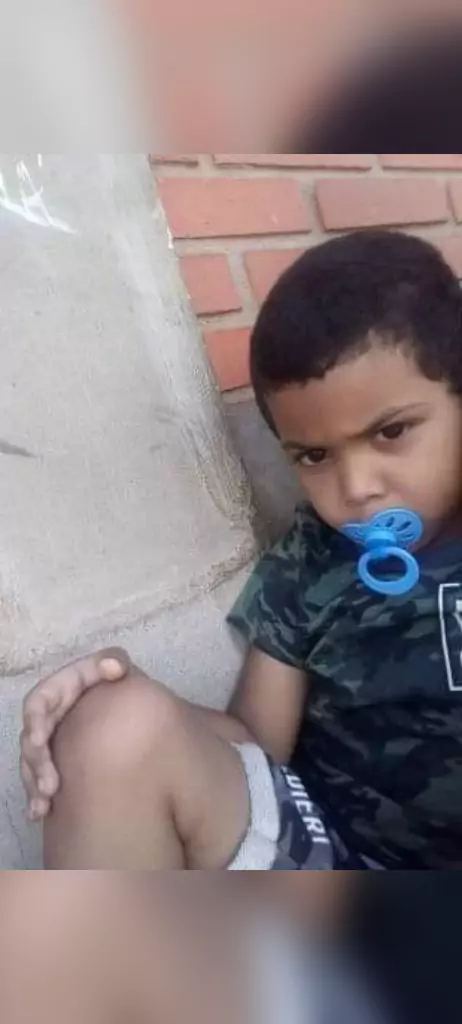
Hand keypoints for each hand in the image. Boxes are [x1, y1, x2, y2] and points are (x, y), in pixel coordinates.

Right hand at [20, 648, 130, 820]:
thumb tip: (114, 668)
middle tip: (50, 785)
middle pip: (31, 739)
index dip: (35, 720)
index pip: (38, 703)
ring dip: (35, 783)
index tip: (40, 739)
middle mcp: (48, 716)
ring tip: (45, 803)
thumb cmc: (115, 681)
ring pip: (32, 764)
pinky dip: (37, 797)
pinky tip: (38, 813)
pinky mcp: (52, 760)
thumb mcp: (114, 665)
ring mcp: (48, 740)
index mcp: (58, 691)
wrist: (124, 708)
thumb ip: (113, 660)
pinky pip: (38, 780)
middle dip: (37, 763)